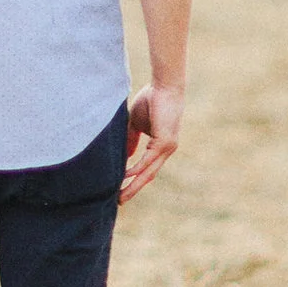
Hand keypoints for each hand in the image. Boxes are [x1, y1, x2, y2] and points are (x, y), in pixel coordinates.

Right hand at [122, 78, 182, 201]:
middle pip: (148, 175)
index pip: (147, 167)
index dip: (135, 179)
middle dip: (134, 188)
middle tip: (120, 201)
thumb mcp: (136, 123)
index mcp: (160, 146)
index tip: (121, 188)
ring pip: (148, 172)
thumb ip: (131, 139)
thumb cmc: (152, 99)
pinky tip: (126, 176)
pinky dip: (137, 169)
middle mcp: (166, 150)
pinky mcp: (165, 142)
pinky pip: (148, 161)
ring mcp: (167, 148)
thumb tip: (125, 155)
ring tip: (120, 195)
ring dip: (134, 185)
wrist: (164, 85)